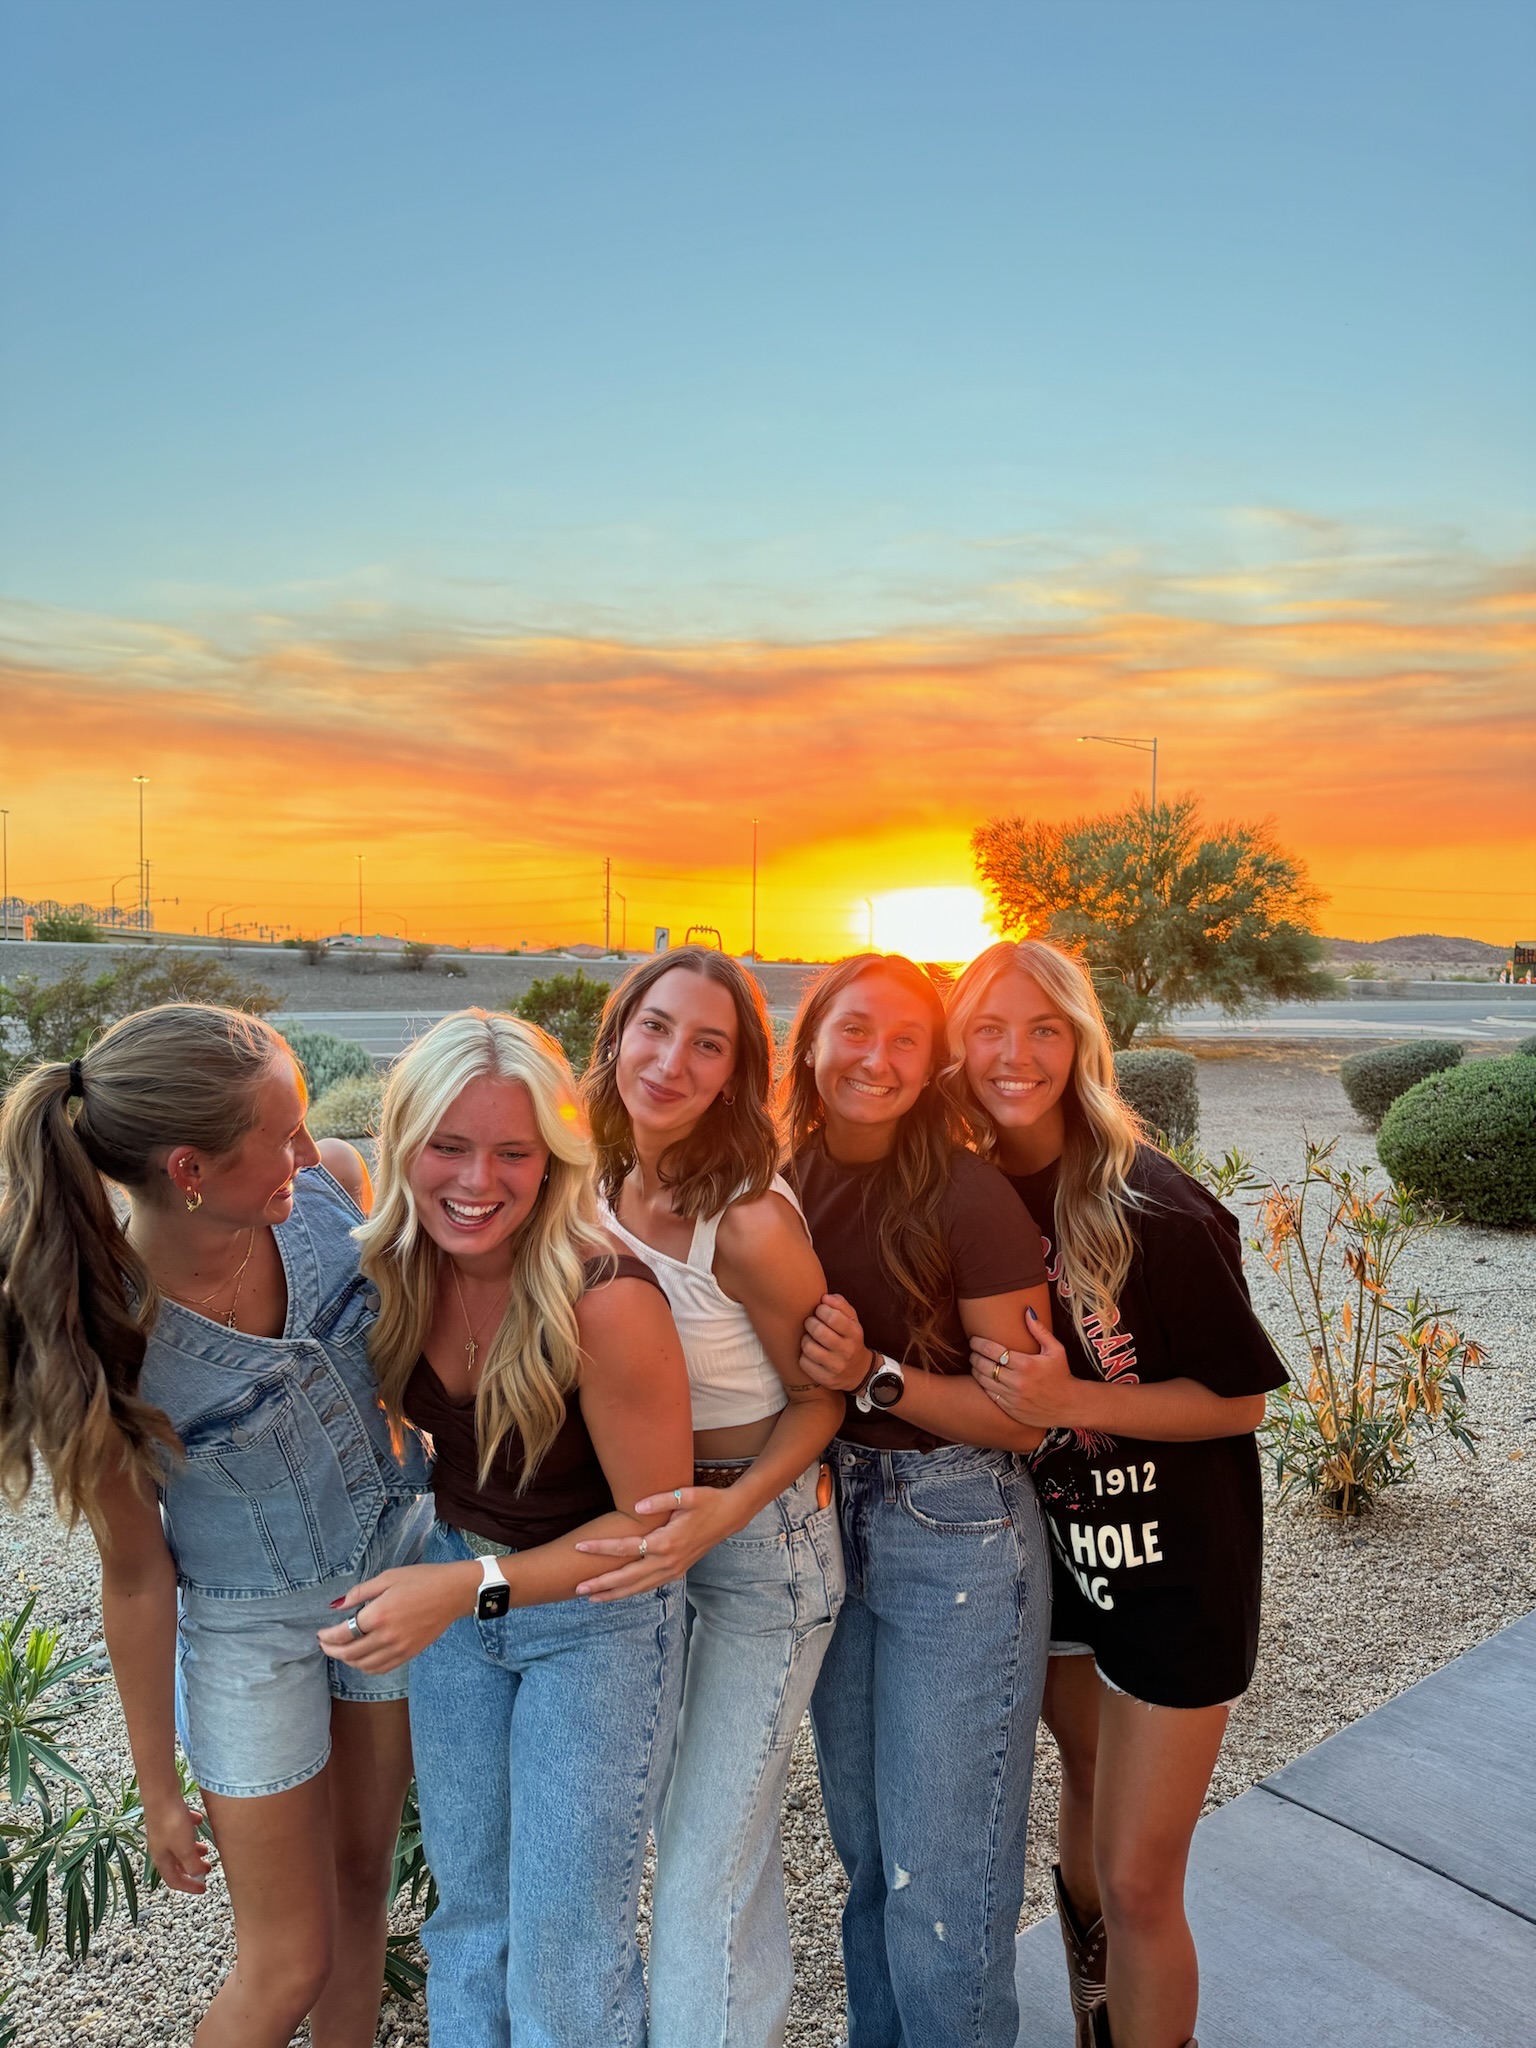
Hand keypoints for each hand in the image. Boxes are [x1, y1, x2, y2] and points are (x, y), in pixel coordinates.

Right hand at [144, 1791, 212, 1894]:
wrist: (161, 1793)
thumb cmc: (171, 1822)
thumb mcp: (184, 1848)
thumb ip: (192, 1864)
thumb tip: (198, 1875)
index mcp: (161, 1859)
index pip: (174, 1881)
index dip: (189, 1887)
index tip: (204, 1889)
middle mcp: (160, 1847)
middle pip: (177, 1864)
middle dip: (193, 1868)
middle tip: (208, 1868)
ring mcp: (163, 1831)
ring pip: (179, 1846)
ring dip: (192, 1850)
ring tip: (206, 1848)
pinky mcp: (168, 1816)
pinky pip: (181, 1826)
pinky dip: (190, 1828)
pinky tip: (198, 1820)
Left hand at [316, 1562, 475, 1673]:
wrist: (454, 1592)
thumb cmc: (422, 1579)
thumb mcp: (388, 1577)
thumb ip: (360, 1593)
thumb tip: (337, 1605)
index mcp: (378, 1614)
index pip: (343, 1633)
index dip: (327, 1636)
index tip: (320, 1633)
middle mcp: (386, 1636)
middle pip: (350, 1653)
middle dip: (332, 1650)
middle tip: (324, 1644)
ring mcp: (399, 1648)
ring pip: (364, 1665)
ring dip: (347, 1661)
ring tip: (341, 1651)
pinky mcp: (409, 1654)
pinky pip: (381, 1668)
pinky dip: (366, 1667)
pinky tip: (362, 1659)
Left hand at [573, 1489, 738, 1599]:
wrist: (731, 1516)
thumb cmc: (708, 1501)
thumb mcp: (687, 1495)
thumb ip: (661, 1500)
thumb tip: (636, 1507)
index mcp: (666, 1542)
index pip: (626, 1548)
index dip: (601, 1548)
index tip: (580, 1546)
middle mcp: (668, 1561)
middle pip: (627, 1577)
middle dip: (601, 1584)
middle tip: (577, 1588)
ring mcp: (673, 1569)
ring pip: (638, 1587)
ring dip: (614, 1593)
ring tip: (591, 1598)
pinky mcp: (677, 1571)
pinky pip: (650, 1585)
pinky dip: (632, 1591)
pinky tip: (618, 1593)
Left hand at [800, 1294, 870, 1391]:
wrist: (859, 1371)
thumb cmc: (849, 1339)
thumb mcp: (852, 1320)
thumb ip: (840, 1305)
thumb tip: (824, 1297)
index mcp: (854, 1333)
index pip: (834, 1317)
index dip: (821, 1310)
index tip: (819, 1310)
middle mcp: (847, 1351)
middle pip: (819, 1332)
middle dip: (810, 1323)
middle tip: (811, 1323)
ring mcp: (837, 1367)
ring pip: (809, 1348)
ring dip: (805, 1340)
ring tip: (810, 1338)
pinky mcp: (826, 1379)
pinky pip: (804, 1363)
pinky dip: (803, 1356)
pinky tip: (810, 1354)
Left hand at [971, 1308, 1085, 1429]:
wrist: (1069, 1406)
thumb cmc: (1061, 1374)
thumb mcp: (1056, 1350)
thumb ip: (1040, 1330)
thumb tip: (1027, 1310)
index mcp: (1026, 1364)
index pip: (993, 1351)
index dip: (978, 1344)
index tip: (973, 1340)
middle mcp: (1017, 1382)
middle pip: (984, 1366)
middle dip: (974, 1356)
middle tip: (972, 1351)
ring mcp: (1012, 1398)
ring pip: (983, 1381)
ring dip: (975, 1370)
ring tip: (975, 1363)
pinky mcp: (1010, 1409)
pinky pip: (989, 1395)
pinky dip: (983, 1385)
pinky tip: (983, 1379)